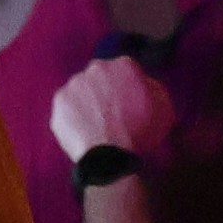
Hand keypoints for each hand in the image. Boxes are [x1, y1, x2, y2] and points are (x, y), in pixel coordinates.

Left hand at [46, 52, 177, 167]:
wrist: (111, 158)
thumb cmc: (141, 133)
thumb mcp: (164, 108)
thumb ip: (153, 87)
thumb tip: (144, 82)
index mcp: (124, 65)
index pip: (125, 70)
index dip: (127, 87)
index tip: (129, 103)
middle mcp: (96, 68)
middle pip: (100, 76)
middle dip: (104, 90)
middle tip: (111, 114)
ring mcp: (74, 84)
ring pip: (81, 90)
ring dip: (87, 101)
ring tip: (95, 125)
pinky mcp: (59, 102)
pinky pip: (67, 107)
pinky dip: (73, 116)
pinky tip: (82, 131)